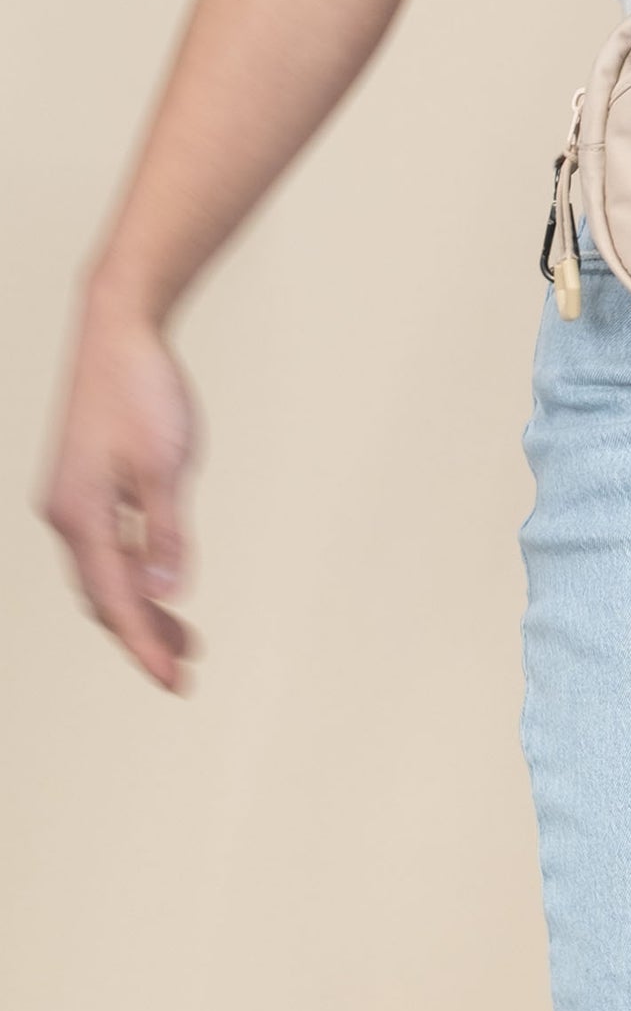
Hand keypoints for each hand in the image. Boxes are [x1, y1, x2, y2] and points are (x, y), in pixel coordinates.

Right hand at [37, 290, 202, 692]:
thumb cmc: (142, 390)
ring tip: (183, 638)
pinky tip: (162, 583)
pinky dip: (134, 572)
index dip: (145, 645)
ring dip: (139, 609)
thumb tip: (167, 593)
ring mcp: (74, 500)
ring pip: (103, 574)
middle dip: (141, 636)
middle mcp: (67, 515)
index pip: (116, 601)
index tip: (175, 681)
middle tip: (184, 670)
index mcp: (80, 516)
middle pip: (103, 597)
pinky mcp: (86, 485)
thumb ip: (167, 532)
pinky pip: (107, 546)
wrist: (118, 329)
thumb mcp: (167, 464)